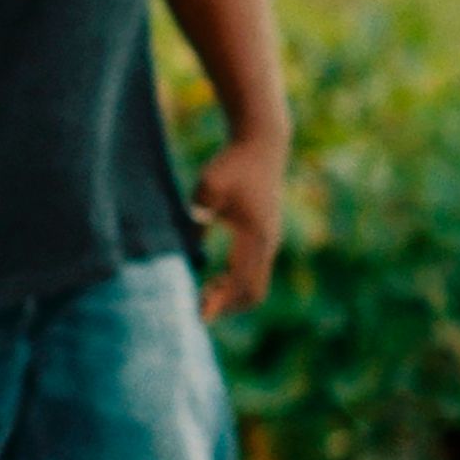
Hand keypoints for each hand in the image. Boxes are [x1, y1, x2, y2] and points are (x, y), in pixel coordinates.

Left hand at [192, 131, 287, 320]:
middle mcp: (268, 243)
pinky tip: (216, 279)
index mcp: (254, 235)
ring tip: (205, 293)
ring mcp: (271, 242)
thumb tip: (188, 251)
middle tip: (198, 307)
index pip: (238, 281)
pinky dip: (238, 284)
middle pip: (253, 293)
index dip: (219, 302)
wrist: (262, 144)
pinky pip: (257, 273)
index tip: (198, 316)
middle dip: (227, 306)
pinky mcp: (268, 238)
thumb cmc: (231, 164)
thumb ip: (198, 218)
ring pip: (257, 286)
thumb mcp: (208, 188)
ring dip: (233, 296)